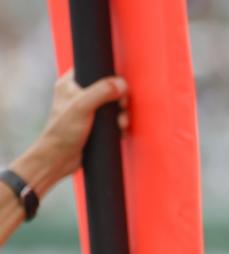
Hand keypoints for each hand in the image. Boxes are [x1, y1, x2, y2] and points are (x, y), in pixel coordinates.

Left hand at [31, 69, 128, 187]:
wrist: (59, 160)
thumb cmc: (62, 132)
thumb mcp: (82, 107)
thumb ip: (101, 92)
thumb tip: (122, 83)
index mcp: (70, 84)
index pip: (93, 70)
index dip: (108, 76)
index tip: (117, 87)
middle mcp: (78, 95)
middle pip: (108, 88)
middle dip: (120, 99)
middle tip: (121, 107)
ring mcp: (87, 111)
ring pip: (113, 105)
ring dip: (122, 114)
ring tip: (120, 124)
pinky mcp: (95, 125)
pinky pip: (113, 120)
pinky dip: (119, 125)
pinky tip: (120, 131)